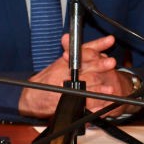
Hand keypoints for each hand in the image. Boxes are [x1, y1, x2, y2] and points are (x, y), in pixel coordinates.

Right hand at [18, 34, 138, 118]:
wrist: (32, 96)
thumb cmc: (48, 79)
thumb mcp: (62, 62)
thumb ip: (78, 54)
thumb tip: (97, 50)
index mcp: (66, 60)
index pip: (84, 49)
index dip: (98, 44)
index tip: (110, 40)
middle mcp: (65, 71)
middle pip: (85, 66)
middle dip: (99, 64)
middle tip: (110, 62)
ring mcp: (64, 86)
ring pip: (84, 84)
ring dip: (98, 86)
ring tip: (109, 87)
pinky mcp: (63, 100)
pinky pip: (80, 101)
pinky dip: (92, 102)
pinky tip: (101, 102)